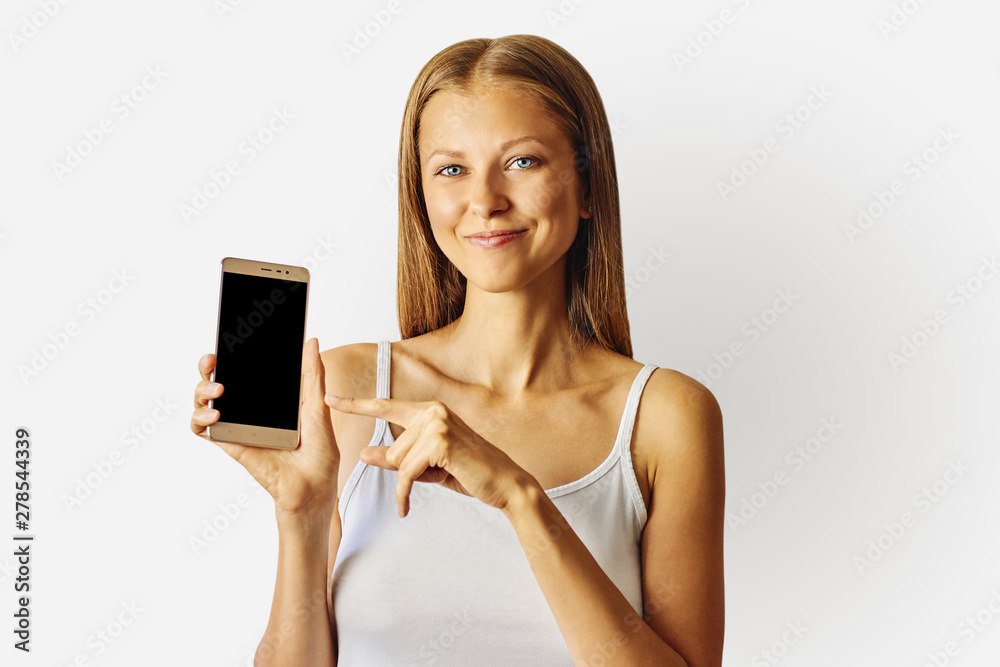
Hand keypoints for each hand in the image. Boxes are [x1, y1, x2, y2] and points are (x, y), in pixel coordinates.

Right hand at [190, 338, 339, 515]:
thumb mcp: (318, 407)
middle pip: (217, 382)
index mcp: (270, 400)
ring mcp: (237, 426)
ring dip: (202, 390)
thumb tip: (310, 341)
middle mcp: (250, 411)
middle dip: (208, 366)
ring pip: (203, 401)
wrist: (314, 487)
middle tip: (213, 360)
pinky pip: (201, 428)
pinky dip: (199, 418)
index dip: (233, 355)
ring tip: (219, 389)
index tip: (232, 341)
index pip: (245, 372)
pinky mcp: (229, 443)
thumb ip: (312, 375)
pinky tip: (215, 414)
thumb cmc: (319, 454)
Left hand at [325, 396, 535, 516]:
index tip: (329, 398)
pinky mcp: (440, 443)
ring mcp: (437, 424)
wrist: (504, 483)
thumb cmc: (467, 472)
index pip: (384, 406)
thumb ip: (395, 457)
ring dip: (411, 481)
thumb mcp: (426, 465)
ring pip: (398, 462)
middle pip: (392, 448)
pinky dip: (404, 494)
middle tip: (438, 473)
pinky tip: (406, 508)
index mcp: (429, 410)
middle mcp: (432, 411)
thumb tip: (363, 453)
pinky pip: (406, 474)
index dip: (354, 404)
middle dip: (406, 470)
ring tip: (442, 478)